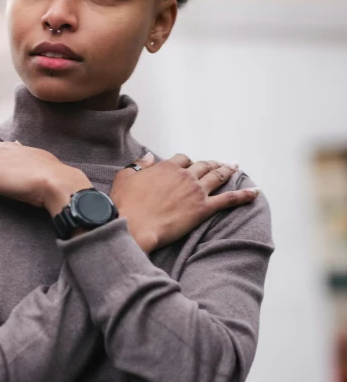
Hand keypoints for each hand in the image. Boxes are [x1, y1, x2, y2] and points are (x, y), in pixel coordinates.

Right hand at [110, 153, 259, 253]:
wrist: (134, 226)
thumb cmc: (125, 204)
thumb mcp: (125, 177)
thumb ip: (139, 165)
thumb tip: (149, 155)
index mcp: (166, 167)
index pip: (183, 159)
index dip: (188, 162)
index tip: (190, 165)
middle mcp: (184, 176)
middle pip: (203, 165)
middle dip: (212, 163)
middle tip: (221, 163)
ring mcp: (195, 191)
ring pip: (217, 177)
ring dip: (228, 171)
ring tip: (236, 168)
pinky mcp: (203, 209)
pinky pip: (229, 200)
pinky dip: (244, 195)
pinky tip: (255, 192)